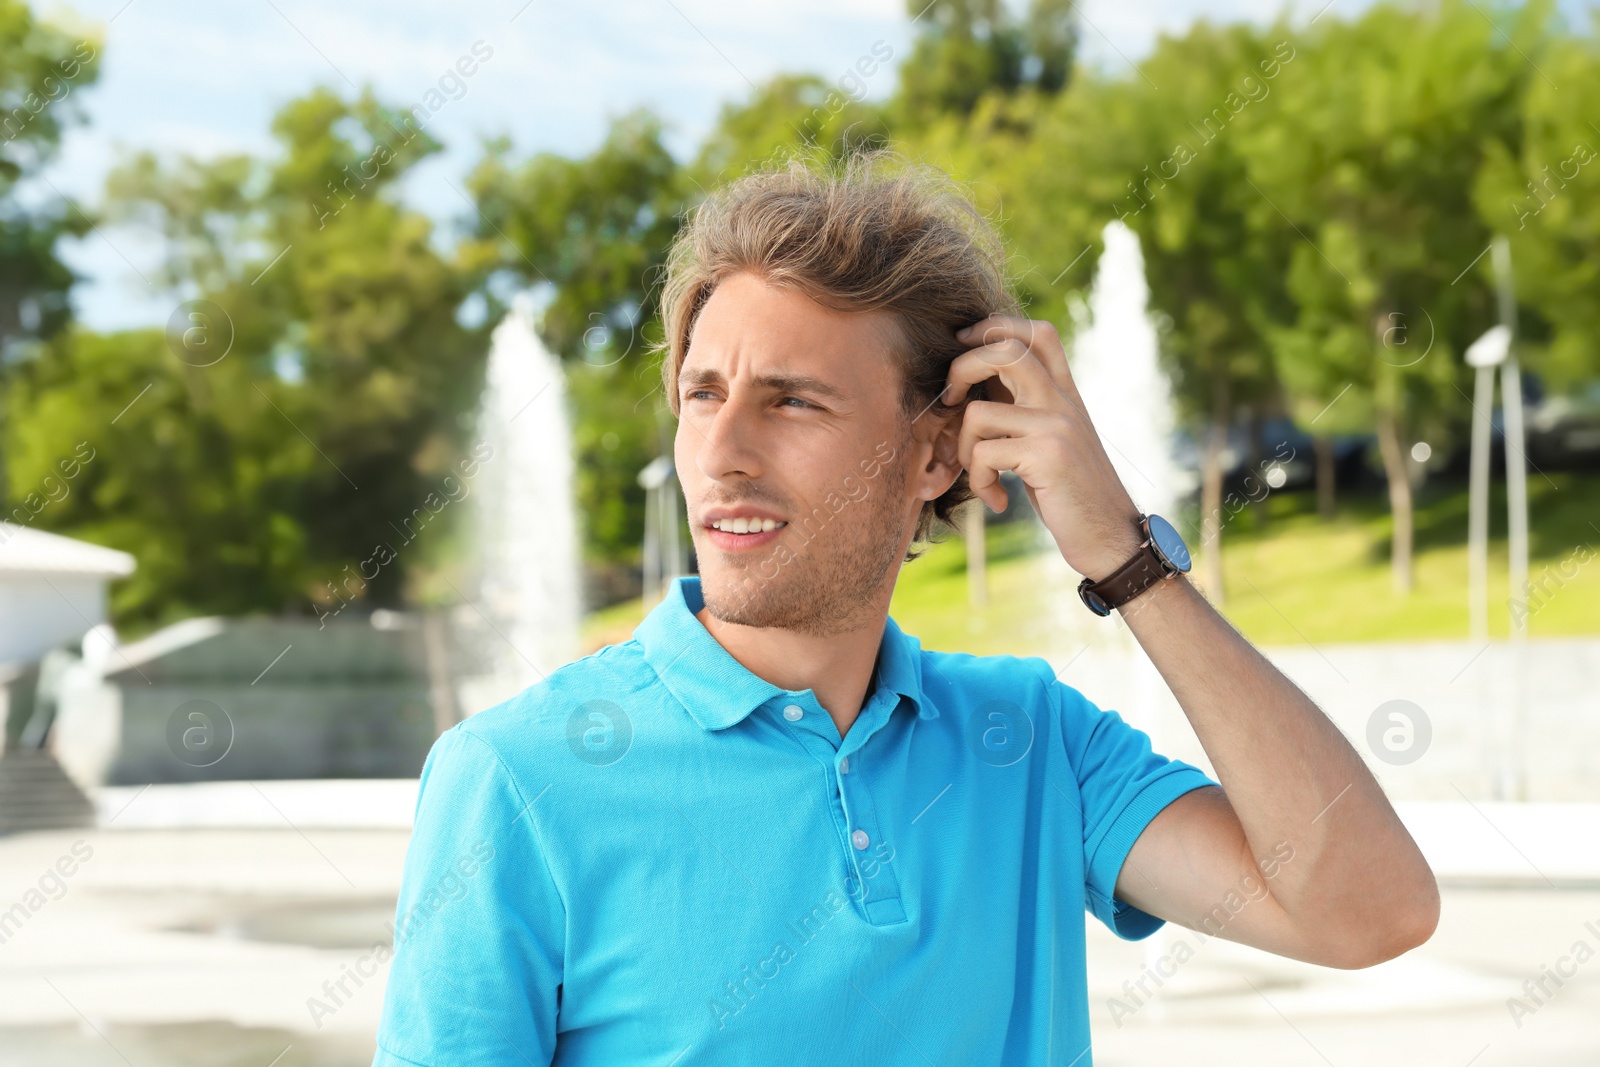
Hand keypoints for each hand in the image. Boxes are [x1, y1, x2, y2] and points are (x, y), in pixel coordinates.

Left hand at [944, 315, 1142, 579]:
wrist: (1112, 539)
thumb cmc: (1072, 495)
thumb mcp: (1053, 443)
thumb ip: (1027, 411)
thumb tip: (974, 388)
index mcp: (1066, 393)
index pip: (1036, 332)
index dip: (994, 327)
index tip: (964, 346)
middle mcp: (1063, 401)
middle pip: (1005, 349)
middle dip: (961, 368)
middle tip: (952, 401)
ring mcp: (1056, 425)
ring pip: (978, 412)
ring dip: (965, 450)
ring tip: (983, 474)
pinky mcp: (1046, 455)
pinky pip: (983, 455)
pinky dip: (980, 483)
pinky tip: (999, 500)